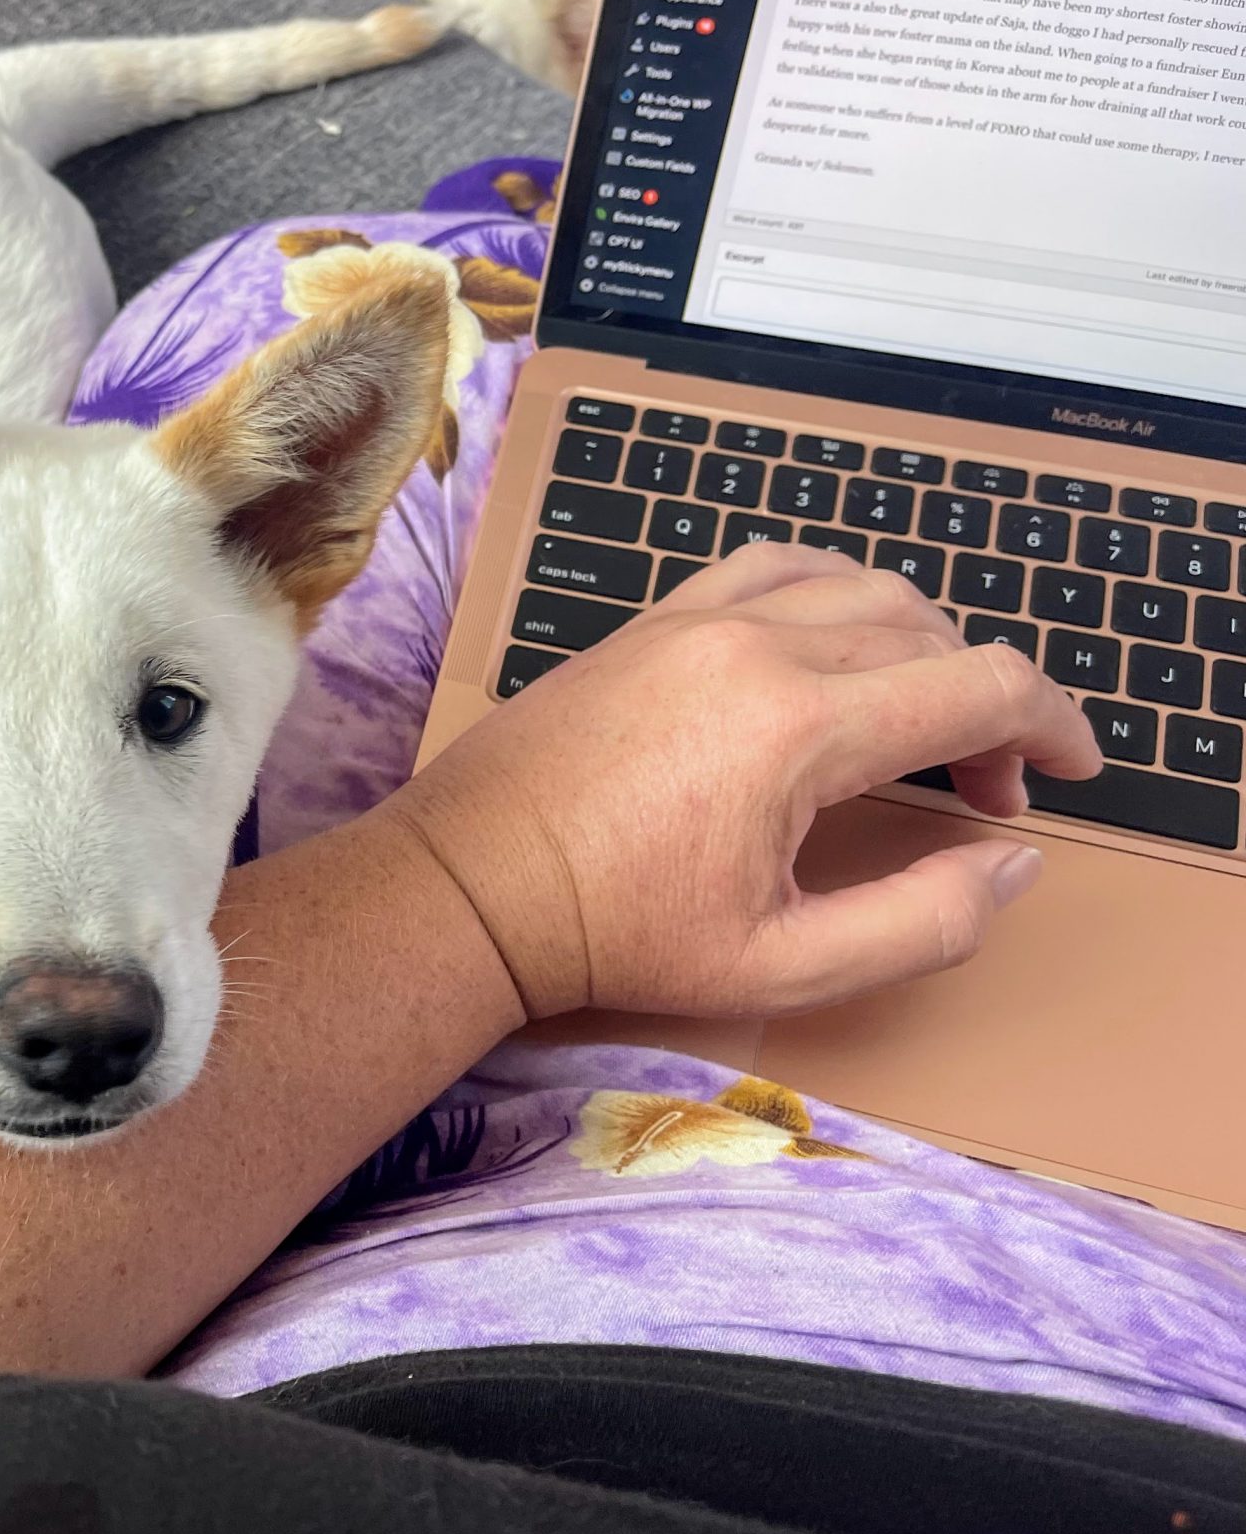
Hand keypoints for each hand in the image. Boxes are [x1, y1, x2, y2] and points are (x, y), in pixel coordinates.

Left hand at [388, 544, 1101, 1020]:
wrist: (468, 885)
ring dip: (917, 644)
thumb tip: (1010, 860)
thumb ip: (923, 919)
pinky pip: (772, 568)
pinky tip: (833, 653)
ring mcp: (694, 620)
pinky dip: (832, 596)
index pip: (981, 687)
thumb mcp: (783, 964)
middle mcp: (754, 647)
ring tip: (916, 728)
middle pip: (930, 633)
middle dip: (984, 706)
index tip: (1064, 775)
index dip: (1051, 728)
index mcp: (798, 727)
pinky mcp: (649, 621)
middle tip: (978, 794)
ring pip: (858, 588)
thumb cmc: (610, 933)